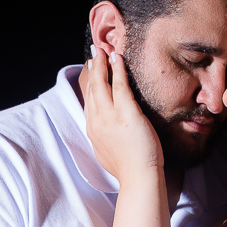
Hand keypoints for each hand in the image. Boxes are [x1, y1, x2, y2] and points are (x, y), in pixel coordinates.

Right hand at [83, 46, 163, 183]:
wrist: (138, 177)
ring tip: (104, 50)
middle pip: (91, 89)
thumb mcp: (109, 152)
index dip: (89, 84)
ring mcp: (109, 116)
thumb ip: (105, 137)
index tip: (91, 72)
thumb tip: (109, 132)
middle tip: (94, 53)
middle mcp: (96, 121)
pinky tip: (117, 58)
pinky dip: (117, 69)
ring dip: (102, 63)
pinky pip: (119, 84)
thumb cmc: (130, 169)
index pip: (88, 102)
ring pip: (101, 83)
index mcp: (92, 131)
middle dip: (92, 68)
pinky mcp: (125, 112)